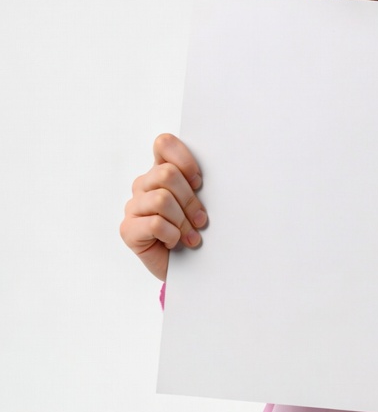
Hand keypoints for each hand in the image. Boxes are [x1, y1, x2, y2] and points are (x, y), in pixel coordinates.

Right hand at [119, 133, 206, 280]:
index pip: (163, 143)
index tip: (199, 181)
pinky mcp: (128, 229)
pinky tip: (174, 242)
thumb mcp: (200, 201)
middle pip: (167, 174)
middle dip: (189, 199)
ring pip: (162, 199)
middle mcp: (143, 185)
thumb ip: (197, 182)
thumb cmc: (194, 228)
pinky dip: (172, 235)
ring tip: (191, 235)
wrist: (187, 267)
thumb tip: (215, 171)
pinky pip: (155, 223)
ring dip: (183, 221)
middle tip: (201, 219)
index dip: (184, 158)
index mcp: (160, 170)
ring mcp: (133, 206)